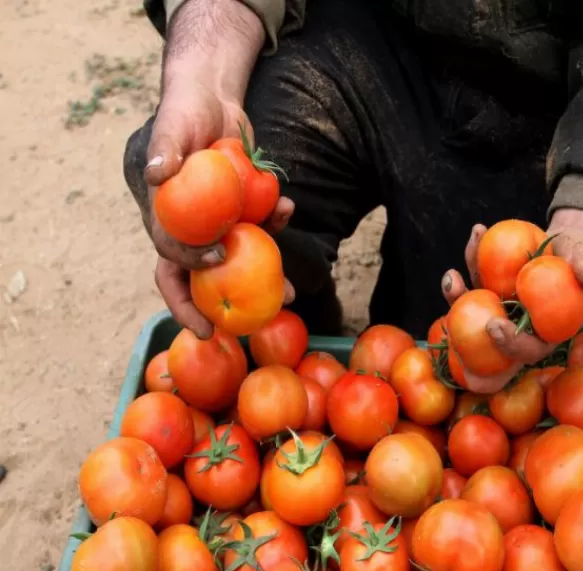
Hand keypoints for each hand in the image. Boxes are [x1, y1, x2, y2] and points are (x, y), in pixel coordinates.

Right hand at [133, 0, 295, 338]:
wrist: (211, 97)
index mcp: (165, 219)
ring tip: (292, 293)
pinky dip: (275, 225)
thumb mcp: (172, 124)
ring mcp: (220, 222)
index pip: (169, 261)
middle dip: (224, 307)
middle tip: (247, 328)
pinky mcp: (243, 210)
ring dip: (265, 279)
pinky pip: (261, 229)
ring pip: (240, 262)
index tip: (215, 270)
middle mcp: (192, 228)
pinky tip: (288, 209)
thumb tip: (159, 174)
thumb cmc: (183, 110)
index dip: (184, 283)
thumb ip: (164, 147)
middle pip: (204, 278)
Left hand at [441, 209, 582, 392]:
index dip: (509, 345)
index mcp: (545, 333)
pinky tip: (477, 233)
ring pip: (471, 310)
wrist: (567, 246)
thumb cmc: (581, 259)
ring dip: (457, 295)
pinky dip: (472, 257)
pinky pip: (475, 277)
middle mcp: (518, 327)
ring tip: (454, 275)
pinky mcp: (487, 288)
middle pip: (488, 341)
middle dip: (465, 334)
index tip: (494, 327)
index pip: (528, 350)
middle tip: (457, 312)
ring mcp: (499, 309)